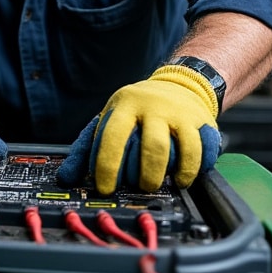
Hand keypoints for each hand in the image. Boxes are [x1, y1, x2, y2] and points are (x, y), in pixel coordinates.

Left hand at [56, 65, 221, 193]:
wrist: (180, 84)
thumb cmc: (139, 110)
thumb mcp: (111, 119)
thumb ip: (87, 148)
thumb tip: (66, 177)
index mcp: (126, 105)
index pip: (113, 137)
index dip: (107, 166)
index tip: (106, 188)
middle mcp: (154, 107)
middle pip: (152, 148)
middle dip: (145, 176)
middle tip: (140, 187)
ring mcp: (181, 114)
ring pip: (182, 150)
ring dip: (174, 174)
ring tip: (167, 183)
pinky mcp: (203, 122)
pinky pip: (204, 150)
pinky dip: (197, 168)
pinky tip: (185, 175)